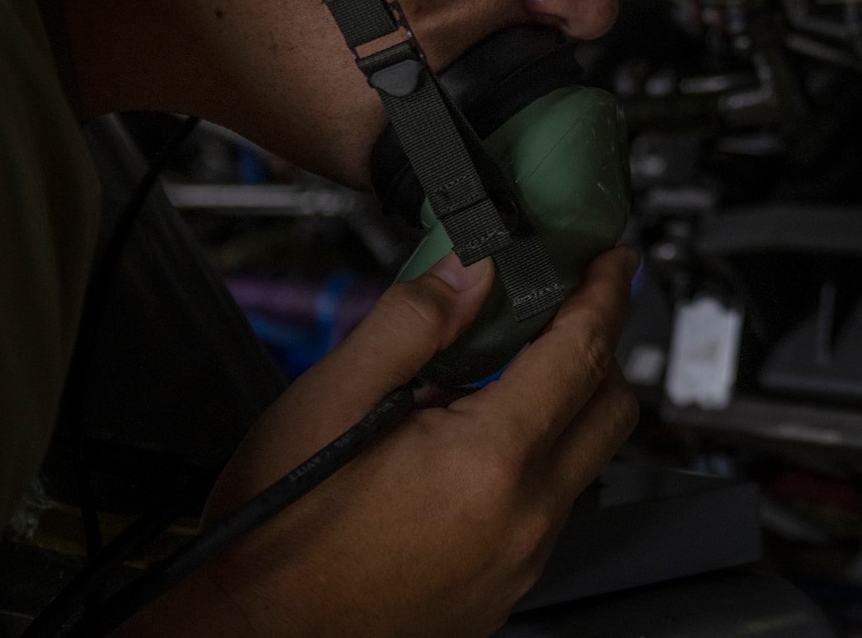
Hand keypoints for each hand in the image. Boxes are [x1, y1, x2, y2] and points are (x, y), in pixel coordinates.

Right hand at [121, 246, 640, 637]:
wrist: (251, 635)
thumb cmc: (277, 532)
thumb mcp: (330, 399)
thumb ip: (410, 323)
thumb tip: (470, 273)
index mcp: (490, 460)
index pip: (584, 352)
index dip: (604, 294)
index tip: (610, 261)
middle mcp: (523, 517)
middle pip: (611, 409)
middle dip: (601, 346)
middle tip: (567, 306)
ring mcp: (519, 561)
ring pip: (585, 462)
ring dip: (568, 405)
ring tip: (504, 372)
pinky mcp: (504, 588)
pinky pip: (551, 509)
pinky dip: (538, 459)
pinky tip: (478, 442)